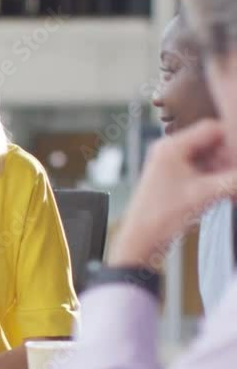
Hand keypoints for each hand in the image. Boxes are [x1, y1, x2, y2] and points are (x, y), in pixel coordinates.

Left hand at [110, 119, 236, 267]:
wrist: (141, 240)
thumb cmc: (162, 217)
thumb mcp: (205, 195)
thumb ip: (234, 180)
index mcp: (171, 147)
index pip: (211, 128)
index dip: (233, 140)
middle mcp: (169, 150)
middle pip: (211, 142)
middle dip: (230, 158)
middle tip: (235, 178)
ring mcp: (170, 164)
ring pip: (208, 157)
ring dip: (224, 169)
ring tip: (231, 187)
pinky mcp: (173, 177)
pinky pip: (201, 169)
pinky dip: (216, 177)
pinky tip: (226, 191)